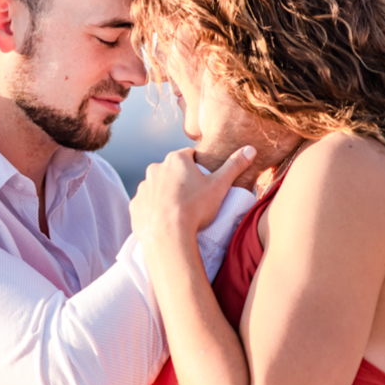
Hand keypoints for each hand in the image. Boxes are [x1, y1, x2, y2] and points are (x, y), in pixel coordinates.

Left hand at [130, 145, 254, 247]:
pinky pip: (146, 204)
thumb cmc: (195, 208)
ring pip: (158, 187)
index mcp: (175, 160)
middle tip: (194, 198)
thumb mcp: (220, 186)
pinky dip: (154, 209)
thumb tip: (250, 149)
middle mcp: (155, 169)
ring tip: (180, 211)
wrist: (168, 235)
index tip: (204, 181)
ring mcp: (143, 187)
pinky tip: (165, 220)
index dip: (198, 167)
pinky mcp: (135, 206)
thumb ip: (234, 166)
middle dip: (181, 180)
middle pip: (172, 171)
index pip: (189, 156)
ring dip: (166, 194)